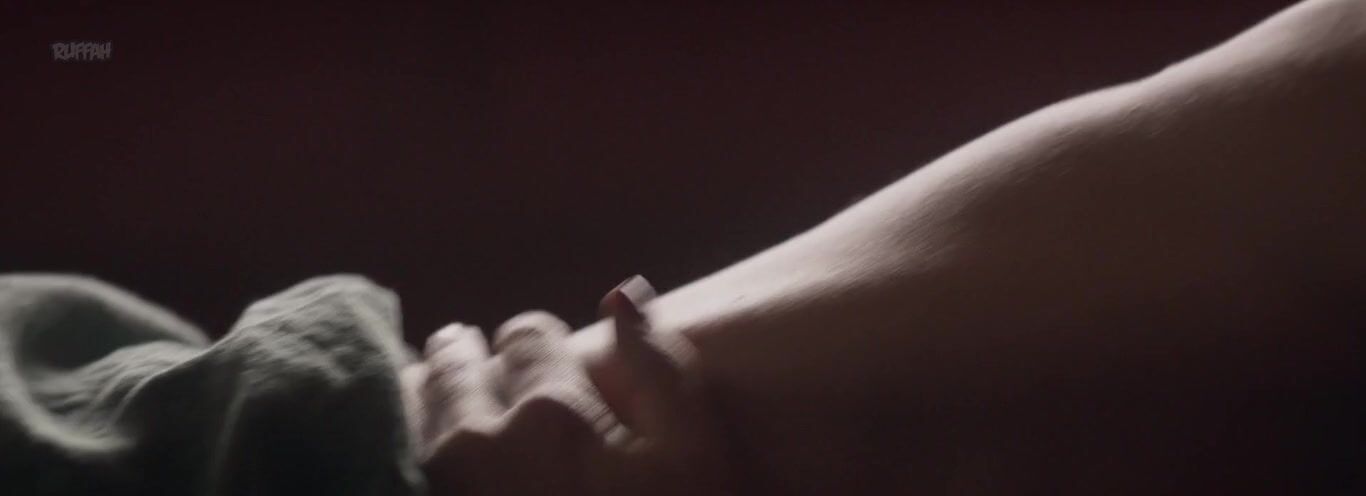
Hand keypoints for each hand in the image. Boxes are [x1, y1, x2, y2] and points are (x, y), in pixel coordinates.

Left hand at [412, 276, 735, 494]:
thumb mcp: (696, 465)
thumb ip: (665, 373)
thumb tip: (622, 293)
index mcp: (551, 411)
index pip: (527, 334)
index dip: (538, 345)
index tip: (541, 362)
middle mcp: (473, 435)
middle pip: (454, 359)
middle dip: (470, 357)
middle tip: (479, 367)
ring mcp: (428, 481)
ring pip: (404, 399)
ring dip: (422, 390)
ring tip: (439, 401)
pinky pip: (379, 449)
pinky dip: (390, 436)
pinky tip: (412, 450)